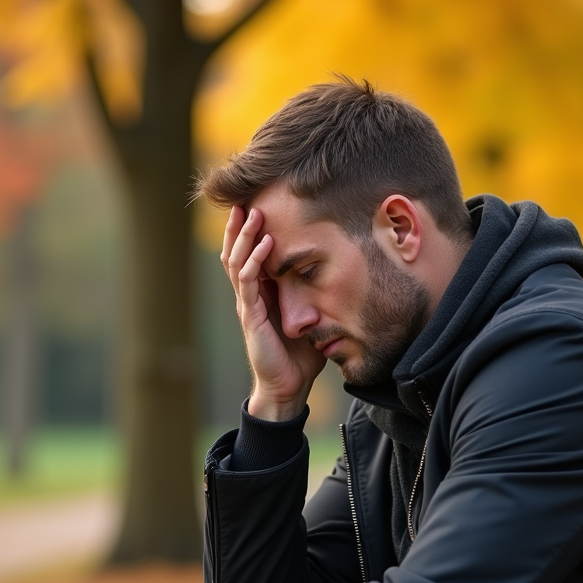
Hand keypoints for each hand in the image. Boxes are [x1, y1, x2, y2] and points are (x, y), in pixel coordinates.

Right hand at [222, 205, 326, 420]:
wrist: (289, 386)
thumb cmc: (300, 354)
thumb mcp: (312, 316)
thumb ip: (318, 295)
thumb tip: (347, 272)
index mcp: (261, 293)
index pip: (249, 254)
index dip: (249, 231)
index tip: (257, 203)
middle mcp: (250, 295)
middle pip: (236, 251)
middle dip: (240, 225)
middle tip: (245, 197)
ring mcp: (247, 304)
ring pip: (237, 261)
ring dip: (245, 236)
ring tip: (253, 212)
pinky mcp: (250, 316)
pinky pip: (249, 282)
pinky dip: (255, 260)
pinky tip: (265, 243)